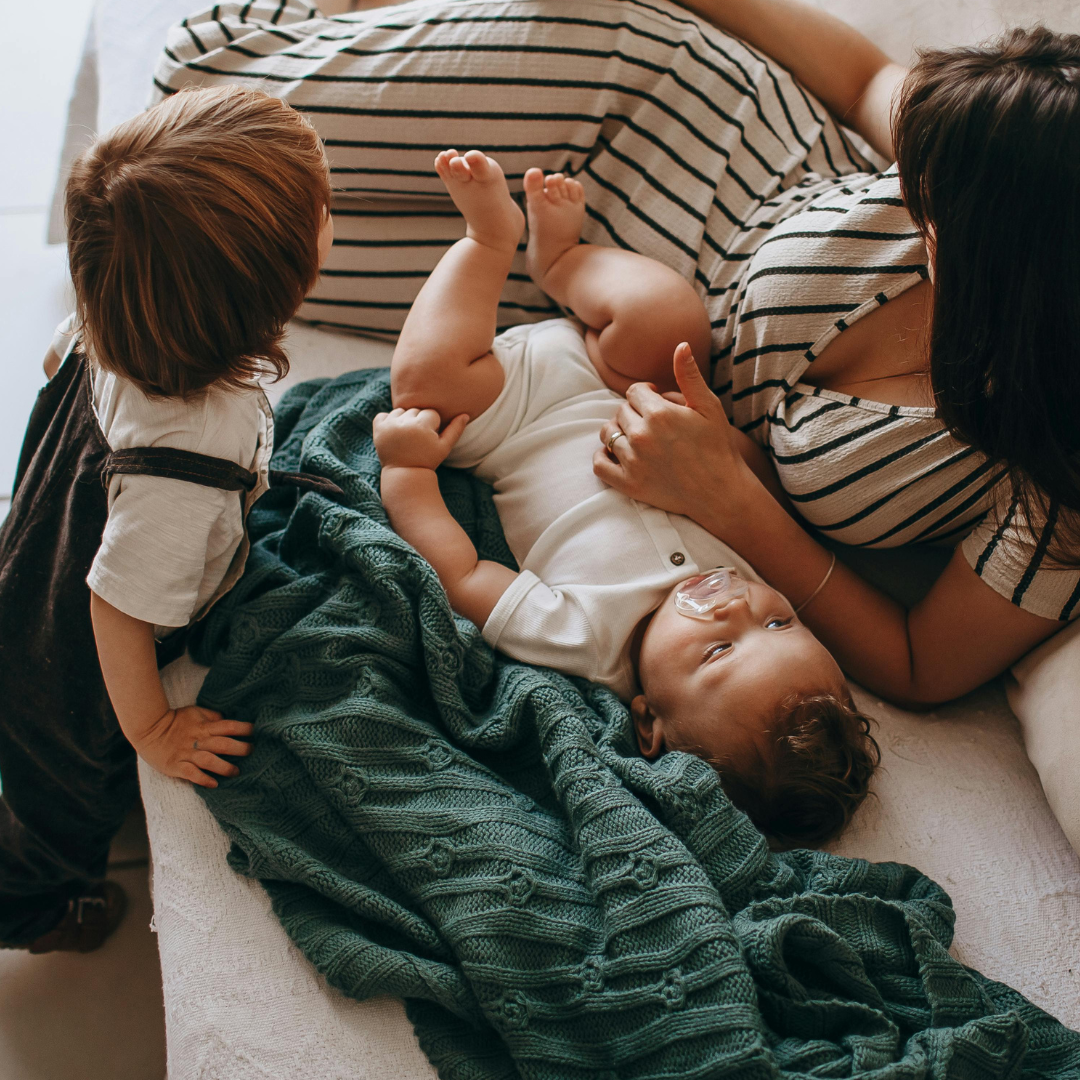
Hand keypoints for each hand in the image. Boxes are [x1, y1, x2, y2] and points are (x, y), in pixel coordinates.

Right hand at [132, 706, 253, 788]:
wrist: (147, 729)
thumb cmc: (174, 720)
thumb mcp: (194, 712)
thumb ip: (211, 717)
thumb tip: (227, 719)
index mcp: (203, 726)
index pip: (228, 726)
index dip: (243, 729)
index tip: (257, 732)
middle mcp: (197, 740)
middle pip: (222, 744)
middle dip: (240, 748)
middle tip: (251, 752)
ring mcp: (186, 754)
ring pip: (209, 760)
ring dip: (224, 767)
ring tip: (236, 772)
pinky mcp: (175, 766)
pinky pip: (191, 774)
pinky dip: (203, 779)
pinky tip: (214, 784)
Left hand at [373, 408, 468, 469]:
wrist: (405, 474)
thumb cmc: (428, 461)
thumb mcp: (444, 447)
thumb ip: (455, 430)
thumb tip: (465, 414)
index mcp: (422, 425)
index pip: (430, 413)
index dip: (431, 426)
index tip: (428, 439)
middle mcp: (405, 423)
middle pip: (415, 411)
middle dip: (417, 422)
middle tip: (417, 440)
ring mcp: (390, 425)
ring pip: (400, 411)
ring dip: (403, 420)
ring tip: (406, 437)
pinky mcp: (378, 429)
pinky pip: (382, 415)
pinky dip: (387, 421)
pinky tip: (394, 434)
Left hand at [593, 342, 752, 527]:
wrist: (721, 492)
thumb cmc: (718, 447)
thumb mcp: (709, 407)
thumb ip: (689, 376)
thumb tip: (680, 344)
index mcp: (659, 414)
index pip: (634, 392)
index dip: (645, 394)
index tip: (656, 400)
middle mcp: (641, 436)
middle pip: (620, 412)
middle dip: (632, 412)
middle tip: (650, 422)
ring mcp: (633, 461)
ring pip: (607, 434)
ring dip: (617, 431)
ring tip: (635, 436)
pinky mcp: (628, 484)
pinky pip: (599, 464)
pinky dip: (603, 457)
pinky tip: (617, 454)